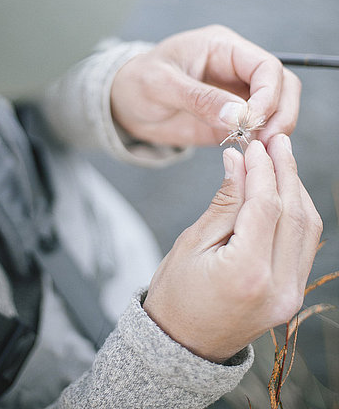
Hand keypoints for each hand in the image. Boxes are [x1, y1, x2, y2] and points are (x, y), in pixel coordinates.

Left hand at [111, 25, 300, 146]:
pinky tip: (250, 156)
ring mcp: (237, 94)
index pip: (265, 66)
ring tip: (258, 150)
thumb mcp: (160, 85)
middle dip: (280, 113)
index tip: (253, 121)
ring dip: (275, 129)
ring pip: (277, 108)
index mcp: (222, 47)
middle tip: (266, 141)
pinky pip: (259, 129)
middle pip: (282, 86)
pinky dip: (261, 142)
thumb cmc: (136, 82)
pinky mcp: (232, 119)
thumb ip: (199, 98)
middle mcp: (236, 68)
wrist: (123, 104)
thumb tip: (239, 116)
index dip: (268, 94)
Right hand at [143, 135, 321, 362]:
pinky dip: (297, 214)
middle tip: (276, 141)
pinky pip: (304, 245)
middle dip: (286, 171)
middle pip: (293, 213)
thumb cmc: (176, 293)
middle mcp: (278, 287)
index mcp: (246, 273)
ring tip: (281, 160)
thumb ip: (225, 201)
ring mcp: (290, 295)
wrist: (181, 344)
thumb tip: (239, 161)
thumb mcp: (193, 242)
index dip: (263, 169)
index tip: (254, 144)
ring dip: (296, 189)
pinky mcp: (292, 295)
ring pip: (308, 228)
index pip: (266, 205)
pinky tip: (284, 192)